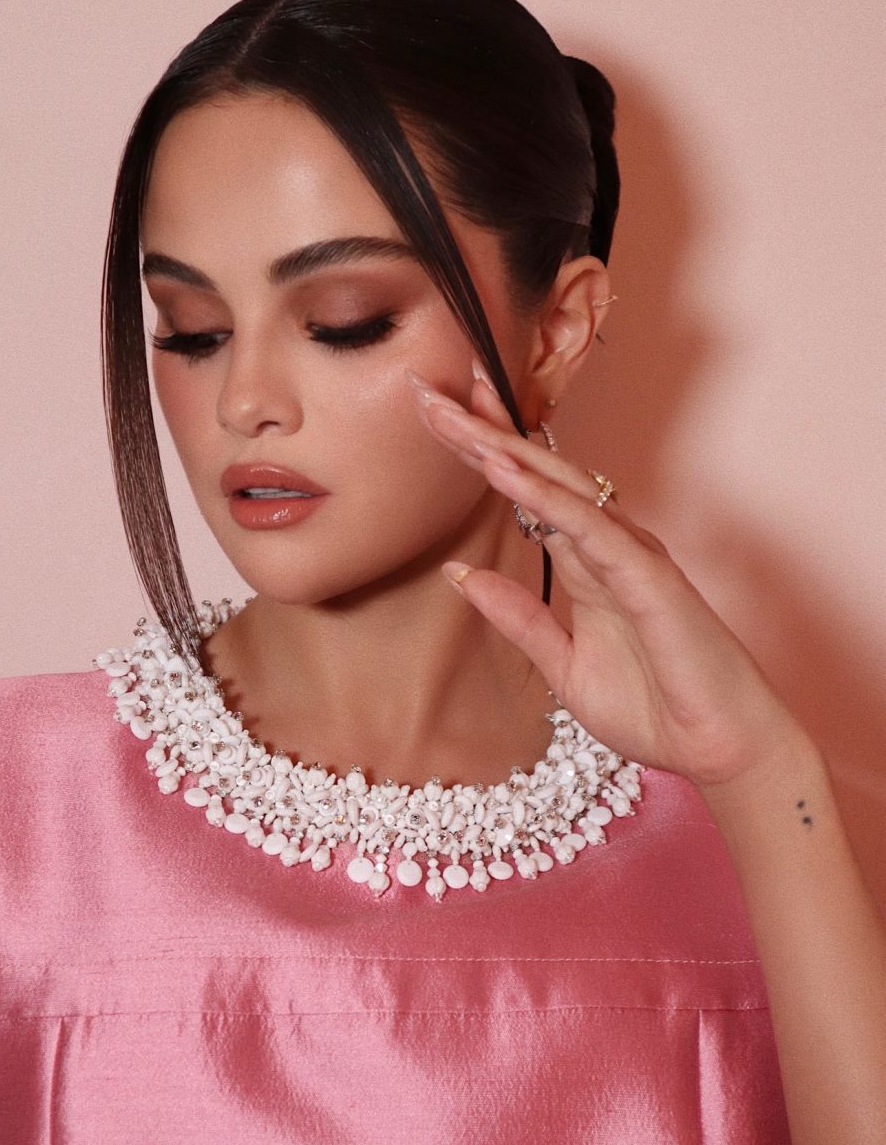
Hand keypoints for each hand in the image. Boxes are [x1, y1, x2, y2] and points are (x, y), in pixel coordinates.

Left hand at [410, 365, 811, 796]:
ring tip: (454, 413)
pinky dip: (543, 496)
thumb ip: (517, 616)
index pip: (526, 494)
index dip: (482, 454)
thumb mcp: (561, 664)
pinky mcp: (648, 576)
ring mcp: (630, 555)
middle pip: (536, 474)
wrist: (717, 751)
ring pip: (559, 486)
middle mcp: (608, 546)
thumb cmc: (653, 707)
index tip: (437, 418)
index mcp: (586, 564)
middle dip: (482, 433)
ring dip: (503, 447)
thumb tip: (459, 574)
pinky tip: (502, 468)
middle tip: (428, 392)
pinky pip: (587, 527)